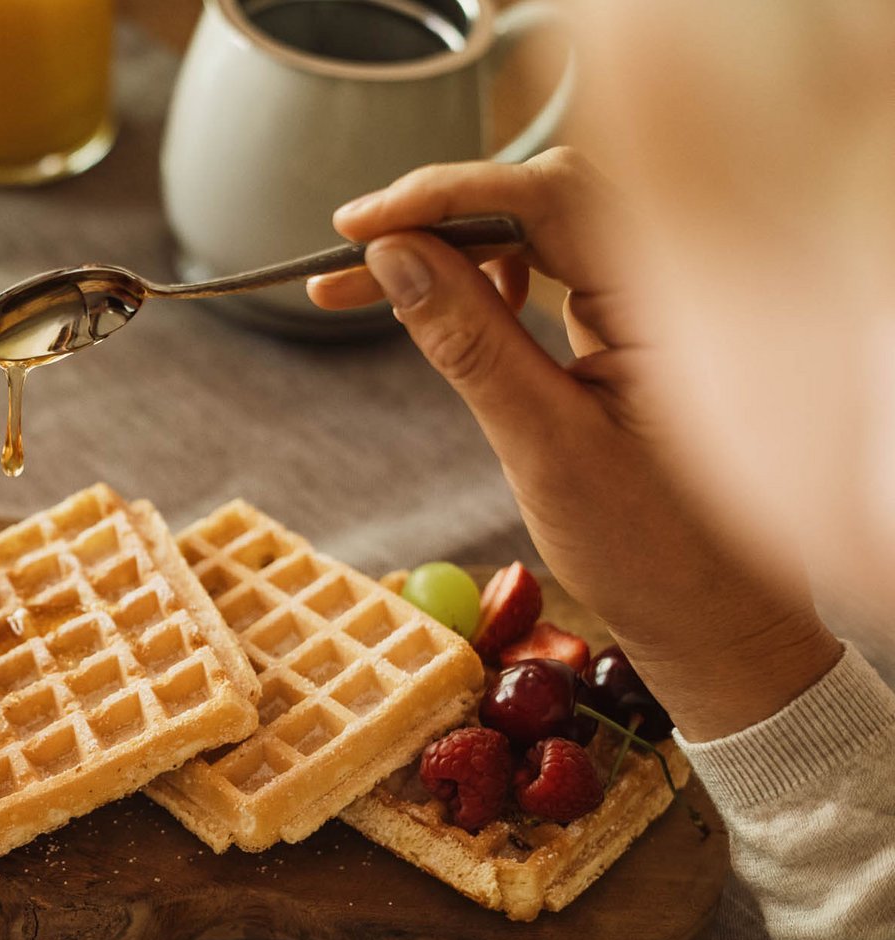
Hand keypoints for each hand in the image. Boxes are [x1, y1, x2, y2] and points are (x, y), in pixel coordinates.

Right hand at [307, 148, 839, 740]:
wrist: (721, 616)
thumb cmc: (654, 550)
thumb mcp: (543, 444)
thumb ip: (469, 340)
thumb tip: (393, 256)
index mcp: (674, 297)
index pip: (548, 194)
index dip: (444, 195)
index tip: (359, 225)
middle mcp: (677, 277)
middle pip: (541, 194)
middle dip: (438, 215)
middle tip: (346, 256)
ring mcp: (659, 294)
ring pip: (540, 225)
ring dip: (452, 243)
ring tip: (366, 287)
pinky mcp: (637, 317)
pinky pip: (552, 262)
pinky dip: (486, 273)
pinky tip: (440, 303)